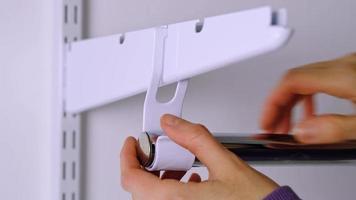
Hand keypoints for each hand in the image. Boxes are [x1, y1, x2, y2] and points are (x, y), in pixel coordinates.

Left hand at [121, 114, 278, 199]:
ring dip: (159, 177)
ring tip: (177, 165)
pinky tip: (190, 181)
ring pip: (152, 196)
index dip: (128, 156)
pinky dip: (171, 190)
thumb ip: (195, 138)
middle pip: (140, 188)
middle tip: (159, 150)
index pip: (131, 179)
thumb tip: (172, 123)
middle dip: (147, 164)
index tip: (133, 143)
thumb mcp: (226, 163)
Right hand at [260, 53, 355, 143]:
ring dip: (291, 102)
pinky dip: (307, 97)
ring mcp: (349, 65)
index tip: (266, 122)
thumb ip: (335, 129)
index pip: (291, 81)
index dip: (272, 103)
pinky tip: (309, 115)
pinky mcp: (352, 71)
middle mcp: (345, 65)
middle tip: (271, 128)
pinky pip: (320, 80)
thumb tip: (302, 131)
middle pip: (295, 79)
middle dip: (278, 106)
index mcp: (344, 75)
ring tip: (286, 126)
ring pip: (305, 79)